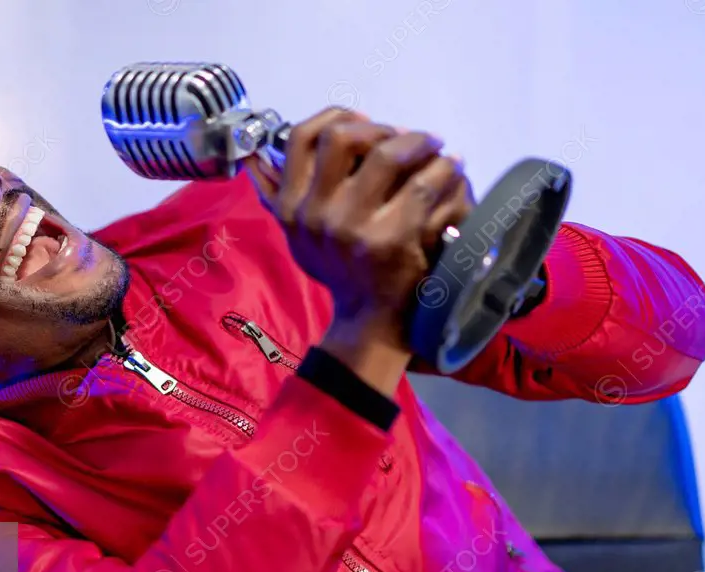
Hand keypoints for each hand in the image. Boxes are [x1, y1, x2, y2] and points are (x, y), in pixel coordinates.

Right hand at [246, 108, 473, 362]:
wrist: (368, 320)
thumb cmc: (340, 272)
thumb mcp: (299, 238)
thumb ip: (278, 199)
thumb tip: (253, 158)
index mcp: (291, 209)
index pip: (301, 138)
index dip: (336, 117)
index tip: (365, 123)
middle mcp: (316, 216)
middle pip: (342, 137)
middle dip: (380, 128)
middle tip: (405, 136)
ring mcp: (352, 228)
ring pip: (387, 155)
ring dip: (418, 141)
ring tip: (434, 146)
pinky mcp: (390, 239)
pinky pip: (422, 184)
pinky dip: (442, 169)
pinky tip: (451, 167)